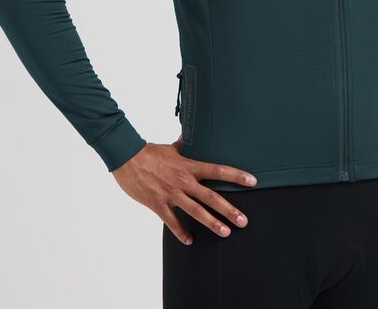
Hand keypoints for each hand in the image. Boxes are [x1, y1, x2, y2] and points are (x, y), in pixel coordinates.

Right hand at [112, 136, 257, 244]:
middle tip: (244, 220)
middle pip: (211, 196)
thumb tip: (190, 136)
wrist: (126, 158)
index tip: (252, 181)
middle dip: (229, 209)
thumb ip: (183, 146)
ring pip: (196, 211)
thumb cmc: (149, 152)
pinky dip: (181, 233)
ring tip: (226, 232)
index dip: (236, 176)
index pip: (218, 170)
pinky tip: (189, 241)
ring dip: (212, 223)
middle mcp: (183, 181)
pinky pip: (172, 222)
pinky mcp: (158, 205)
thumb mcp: (171, 148)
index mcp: (189, 166)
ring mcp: (171, 194)